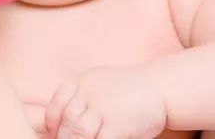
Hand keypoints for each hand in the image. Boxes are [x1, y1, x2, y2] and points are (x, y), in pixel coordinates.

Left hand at [44, 66, 166, 138]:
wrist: (162, 87)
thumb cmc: (129, 91)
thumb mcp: (100, 84)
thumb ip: (81, 99)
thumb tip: (58, 125)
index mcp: (82, 81)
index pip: (56, 104)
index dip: (52, 123)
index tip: (55, 134)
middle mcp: (90, 92)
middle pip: (68, 121)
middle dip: (65, 138)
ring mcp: (104, 108)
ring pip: (79, 133)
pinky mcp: (118, 124)